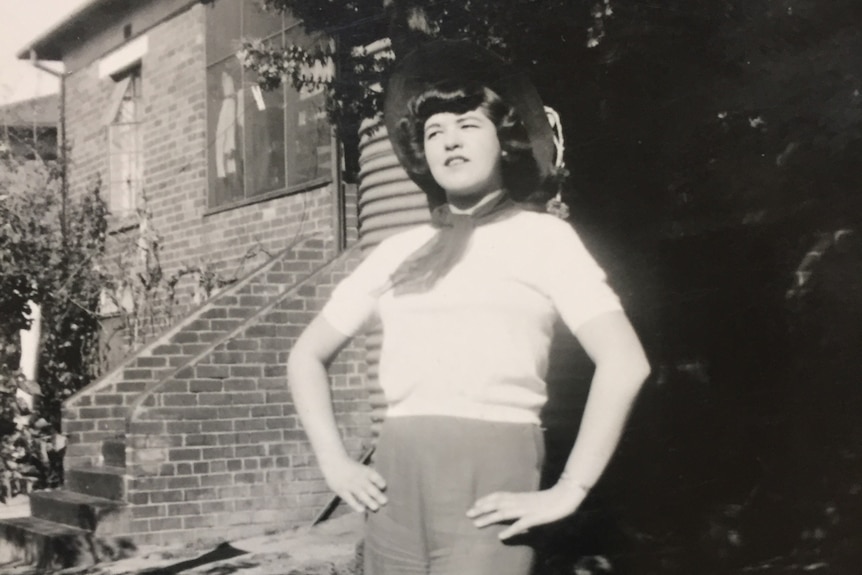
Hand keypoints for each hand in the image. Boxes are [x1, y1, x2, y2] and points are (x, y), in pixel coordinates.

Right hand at [320, 454, 386, 512]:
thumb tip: (381, 487)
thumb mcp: (361, 468)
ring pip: (362, 496)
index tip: (383, 487)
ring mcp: (350, 485)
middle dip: (379, 496)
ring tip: (376, 508)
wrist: (333, 462)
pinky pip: (350, 500)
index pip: (376, 477)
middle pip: (371, 489)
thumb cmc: (350, 466)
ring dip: (370, 502)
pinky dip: (356, 505)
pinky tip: (362, 510)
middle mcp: (359, 478)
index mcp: (365, 471)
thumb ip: (370, 476)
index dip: (381, 482)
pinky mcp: (342, 491)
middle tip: (384, 502)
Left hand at [466, 482, 587, 539]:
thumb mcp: (532, 500)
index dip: (485, 499)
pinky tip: (501, 537)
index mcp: (520, 496)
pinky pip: (520, 524)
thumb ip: (521, 504)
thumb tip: (512, 510)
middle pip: (497, 503)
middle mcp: (520, 501)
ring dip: (489, 518)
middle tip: (468, 514)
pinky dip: (510, 530)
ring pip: (504, 513)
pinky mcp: (535, 517)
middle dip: (481, 508)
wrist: (566, 496)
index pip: (498, 495)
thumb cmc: (550, 499)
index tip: (474, 504)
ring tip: (477, 524)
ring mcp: (526, 509)